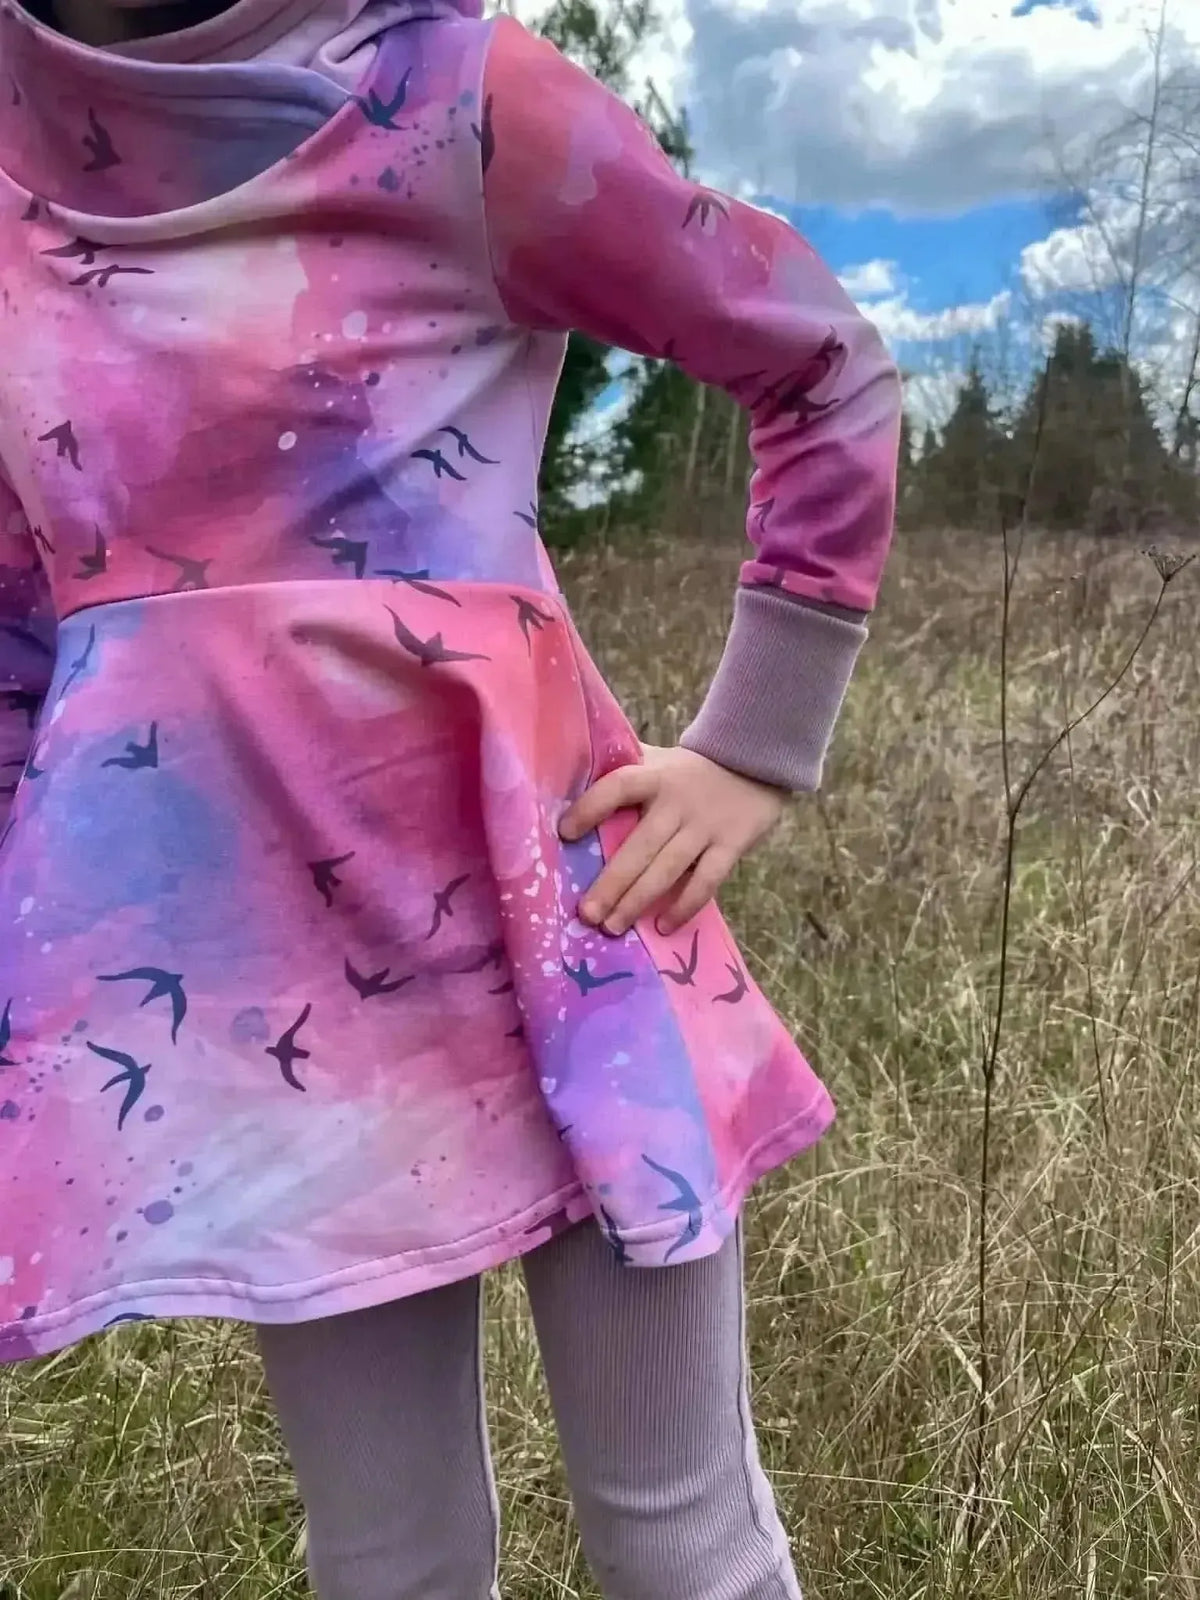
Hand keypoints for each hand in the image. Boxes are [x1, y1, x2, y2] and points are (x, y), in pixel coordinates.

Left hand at [558, 744, 785, 936]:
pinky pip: (706, 881)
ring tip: (613, 927)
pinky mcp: (731, 845)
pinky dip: (685, 906)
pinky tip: (663, 926)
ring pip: (668, 869)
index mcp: (654, 776)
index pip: (618, 787)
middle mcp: (677, 802)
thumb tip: (570, 786)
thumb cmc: (689, 770)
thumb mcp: (657, 760)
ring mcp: (705, 826)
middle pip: (640, 845)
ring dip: (638, 900)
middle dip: (612, 883)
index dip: (591, 807)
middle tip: (587, 914)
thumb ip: (624, 771)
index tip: (565, 833)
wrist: (754, 760)